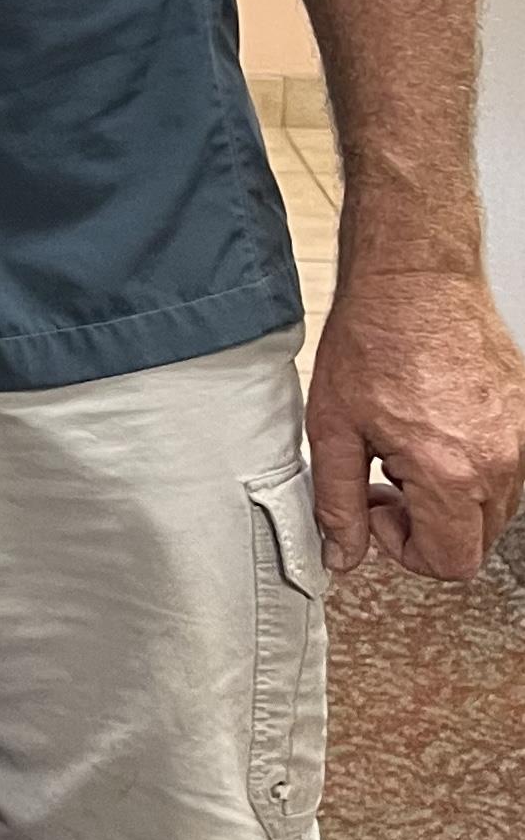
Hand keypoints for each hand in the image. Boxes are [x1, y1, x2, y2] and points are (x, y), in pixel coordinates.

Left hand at [306, 266, 524, 577]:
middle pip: (474, 541)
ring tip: (406, 449)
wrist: (414, 277)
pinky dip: (471, 466)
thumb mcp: (333, 427)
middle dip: (425, 525)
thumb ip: (338, 501)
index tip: (376, 510)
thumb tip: (343, 553)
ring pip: (492, 508)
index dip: (404, 550)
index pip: (450, 563)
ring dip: (448, 497)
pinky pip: (505, 468)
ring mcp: (520, 439)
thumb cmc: (374, 337)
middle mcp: (500, 462)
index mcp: (452, 473)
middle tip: (384, 482)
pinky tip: (433, 429)